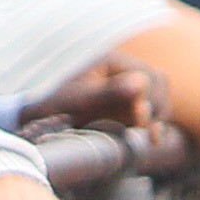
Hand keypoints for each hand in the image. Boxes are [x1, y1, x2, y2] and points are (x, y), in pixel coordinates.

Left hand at [34, 55, 166, 131]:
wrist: (41, 114)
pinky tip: (153, 139)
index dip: (151, 98)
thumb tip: (141, 84)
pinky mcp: (126, 102)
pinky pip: (148, 108)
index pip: (148, 76)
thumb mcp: (81, 99)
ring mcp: (126, 85)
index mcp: (113, 60)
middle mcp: (123, 69)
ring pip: (157, 96)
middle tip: (150, 131)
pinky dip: (152, 122)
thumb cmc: (58, 103)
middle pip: (157, 83)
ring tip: (153, 136)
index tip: (143, 120)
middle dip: (157, 107)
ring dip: (159, 114)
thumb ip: (109, 92)